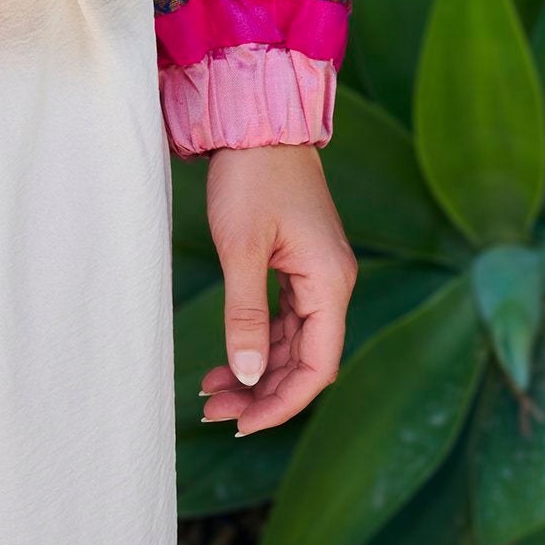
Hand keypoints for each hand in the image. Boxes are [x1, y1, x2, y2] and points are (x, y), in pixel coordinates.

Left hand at [199, 143, 357, 435]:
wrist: (256, 120)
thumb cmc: (250, 176)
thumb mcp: (241, 248)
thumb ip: (246, 316)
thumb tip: (249, 378)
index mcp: (329, 283)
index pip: (317, 367)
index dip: (283, 403)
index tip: (243, 424)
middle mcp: (331, 284)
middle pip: (306, 360)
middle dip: (264, 392)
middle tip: (215, 413)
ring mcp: (317, 273)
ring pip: (294, 342)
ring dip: (258, 370)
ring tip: (213, 392)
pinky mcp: (299, 262)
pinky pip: (285, 318)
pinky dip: (259, 341)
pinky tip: (229, 359)